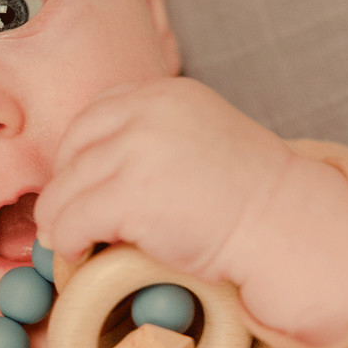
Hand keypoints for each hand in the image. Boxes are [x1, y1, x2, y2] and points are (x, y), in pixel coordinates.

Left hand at [36, 77, 292, 279]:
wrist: (288, 226)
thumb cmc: (247, 195)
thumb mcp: (199, 138)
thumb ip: (152, 138)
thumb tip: (90, 170)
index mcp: (164, 93)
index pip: (94, 115)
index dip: (78, 153)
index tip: (81, 183)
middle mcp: (147, 111)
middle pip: (72, 147)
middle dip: (64, 185)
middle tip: (66, 216)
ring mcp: (138, 150)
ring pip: (65, 187)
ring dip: (58, 219)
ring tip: (67, 241)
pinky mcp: (131, 195)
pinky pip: (72, 220)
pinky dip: (66, 241)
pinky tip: (78, 254)